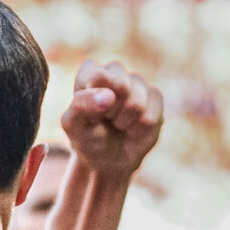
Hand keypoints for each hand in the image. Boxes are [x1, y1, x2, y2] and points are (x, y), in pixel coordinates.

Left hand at [58, 58, 163, 180]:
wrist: (110, 158)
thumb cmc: (88, 137)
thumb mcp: (74, 126)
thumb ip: (82, 106)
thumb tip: (109, 96)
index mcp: (90, 72)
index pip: (99, 76)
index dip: (96, 101)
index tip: (92, 113)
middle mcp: (115, 71)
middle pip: (122, 86)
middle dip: (113, 112)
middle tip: (106, 120)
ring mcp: (138, 83)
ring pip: (137, 104)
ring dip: (125, 123)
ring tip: (118, 125)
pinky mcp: (155, 97)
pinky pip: (150, 118)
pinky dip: (138, 131)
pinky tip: (132, 129)